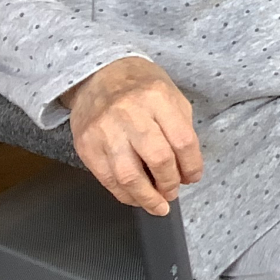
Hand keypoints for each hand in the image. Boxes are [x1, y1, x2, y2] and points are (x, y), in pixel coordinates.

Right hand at [62, 57, 201, 216]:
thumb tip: (187, 170)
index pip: (182, 140)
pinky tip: (135, 197)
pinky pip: (106, 179)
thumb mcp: (171, 96)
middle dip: (170, 183)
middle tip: (174, 192)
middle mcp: (130, 113)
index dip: (192, 165)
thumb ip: (181, 130)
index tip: (193, 177)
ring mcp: (104, 130)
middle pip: (158, 158)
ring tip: (157, 205)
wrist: (98, 74)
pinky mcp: (86, 146)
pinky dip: (124, 194)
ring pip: (128, 175)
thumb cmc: (141, 86)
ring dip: (146, 197)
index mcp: (158, 97)